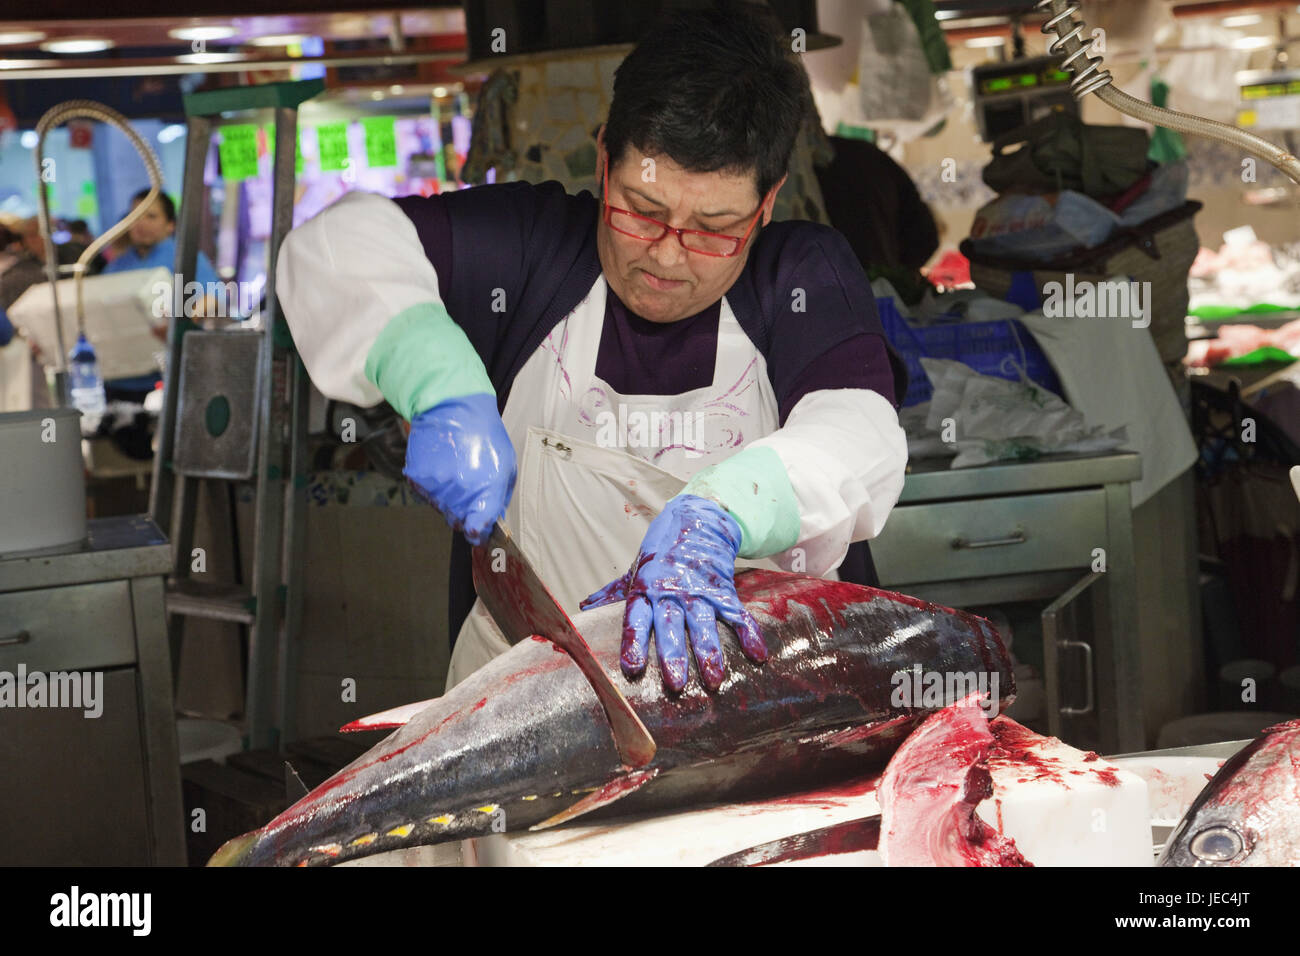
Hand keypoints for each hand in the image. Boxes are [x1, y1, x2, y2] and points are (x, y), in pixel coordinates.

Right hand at [403, 393, 515, 545]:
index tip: (476, 531)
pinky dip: (433, 486)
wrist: (452, 408)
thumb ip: (499, 496)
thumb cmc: (485, 436)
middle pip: (457, 522)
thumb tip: (491, 521)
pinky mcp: (418, 478)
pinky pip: (426, 494)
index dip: (477, 534)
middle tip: (468, 488)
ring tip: (455, 470)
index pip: (477, 529)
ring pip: (440, 508)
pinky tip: (441, 466)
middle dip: (463, 513)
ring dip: (448, 498)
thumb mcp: (506, 465)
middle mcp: (459, 493)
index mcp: (486, 490)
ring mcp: (436, 487)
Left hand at [581, 494, 766, 692]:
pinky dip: (749, 634)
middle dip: (673, 654)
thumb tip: (582, 607)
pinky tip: (758, 655)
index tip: (632, 668)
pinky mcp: (723, 588)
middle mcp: (670, 592)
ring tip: (714, 680)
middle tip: (676, 684)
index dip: (633, 643)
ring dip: (710, 652)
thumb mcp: (633, 570)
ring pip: (704, 624)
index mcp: (645, 590)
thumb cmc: (660, 552)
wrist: (696, 517)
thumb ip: (611, 593)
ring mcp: (699, 591)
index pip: (636, 619)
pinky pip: (737, 614)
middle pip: (671, 626)